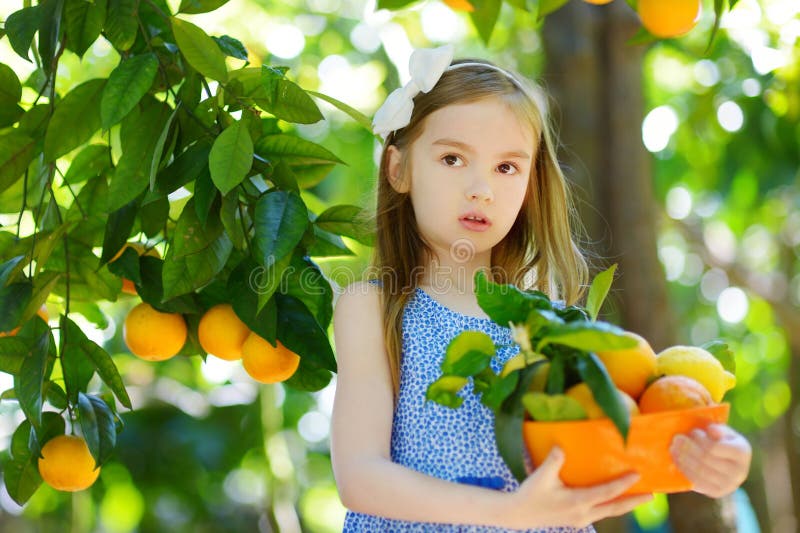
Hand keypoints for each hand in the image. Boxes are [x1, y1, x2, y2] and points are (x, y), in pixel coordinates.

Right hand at [504, 447, 652, 528]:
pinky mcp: (577, 520)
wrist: (519, 514)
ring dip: (625, 504)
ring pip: (610, 512)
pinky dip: (612, 505)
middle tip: (653, 494)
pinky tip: (614, 499)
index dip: (624, 484)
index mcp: (578, 502)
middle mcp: (584, 513)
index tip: (638, 475)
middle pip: (615, 508)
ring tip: (639, 496)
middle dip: (635, 501)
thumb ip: (554, 460)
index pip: (607, 493)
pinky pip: (601, 512)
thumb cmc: (530, 494)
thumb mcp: (541, 476)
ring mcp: (581, 519)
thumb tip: (562, 446)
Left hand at [670, 423, 751, 498]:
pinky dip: (684, 470)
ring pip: (700, 472)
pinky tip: (676, 460)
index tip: (692, 432)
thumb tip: (711, 430)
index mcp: (742, 453)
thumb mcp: (725, 431)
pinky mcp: (717, 493)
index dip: (701, 440)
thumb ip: (719, 429)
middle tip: (676, 439)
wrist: (730, 464)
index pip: (716, 447)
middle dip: (688, 448)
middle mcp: (739, 472)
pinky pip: (697, 482)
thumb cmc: (724, 442)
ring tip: (673, 448)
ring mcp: (729, 485)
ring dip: (683, 459)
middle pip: (706, 460)